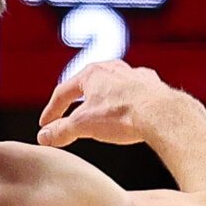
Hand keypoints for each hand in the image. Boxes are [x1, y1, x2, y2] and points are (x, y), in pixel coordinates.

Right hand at [37, 61, 193, 147]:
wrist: (162, 114)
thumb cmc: (121, 114)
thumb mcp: (83, 125)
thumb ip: (61, 131)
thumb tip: (44, 137)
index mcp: (91, 73)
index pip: (63, 92)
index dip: (52, 111)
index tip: (46, 124)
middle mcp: (112, 68)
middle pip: (88, 87)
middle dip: (77, 102)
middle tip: (69, 116)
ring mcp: (134, 75)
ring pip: (112, 88)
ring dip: (103, 101)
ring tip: (99, 114)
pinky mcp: (153, 86)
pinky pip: (134, 93)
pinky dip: (127, 102)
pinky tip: (128, 113)